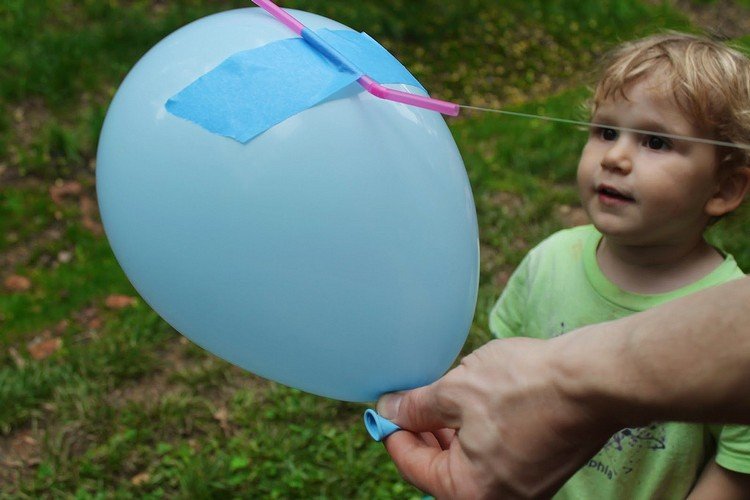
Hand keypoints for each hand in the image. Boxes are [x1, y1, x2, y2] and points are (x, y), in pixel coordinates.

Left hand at [377, 337, 616, 498]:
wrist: (594, 381)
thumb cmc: (524, 386)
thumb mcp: (455, 390)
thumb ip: (416, 407)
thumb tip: (388, 410)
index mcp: (469, 492)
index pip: (413, 467)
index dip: (393, 433)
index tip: (383, 411)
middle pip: (441, 470)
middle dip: (421, 435)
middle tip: (407, 404)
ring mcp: (523, 488)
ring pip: (469, 464)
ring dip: (449, 435)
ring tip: (437, 402)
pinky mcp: (541, 470)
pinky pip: (495, 459)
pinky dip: (477, 436)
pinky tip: (471, 406)